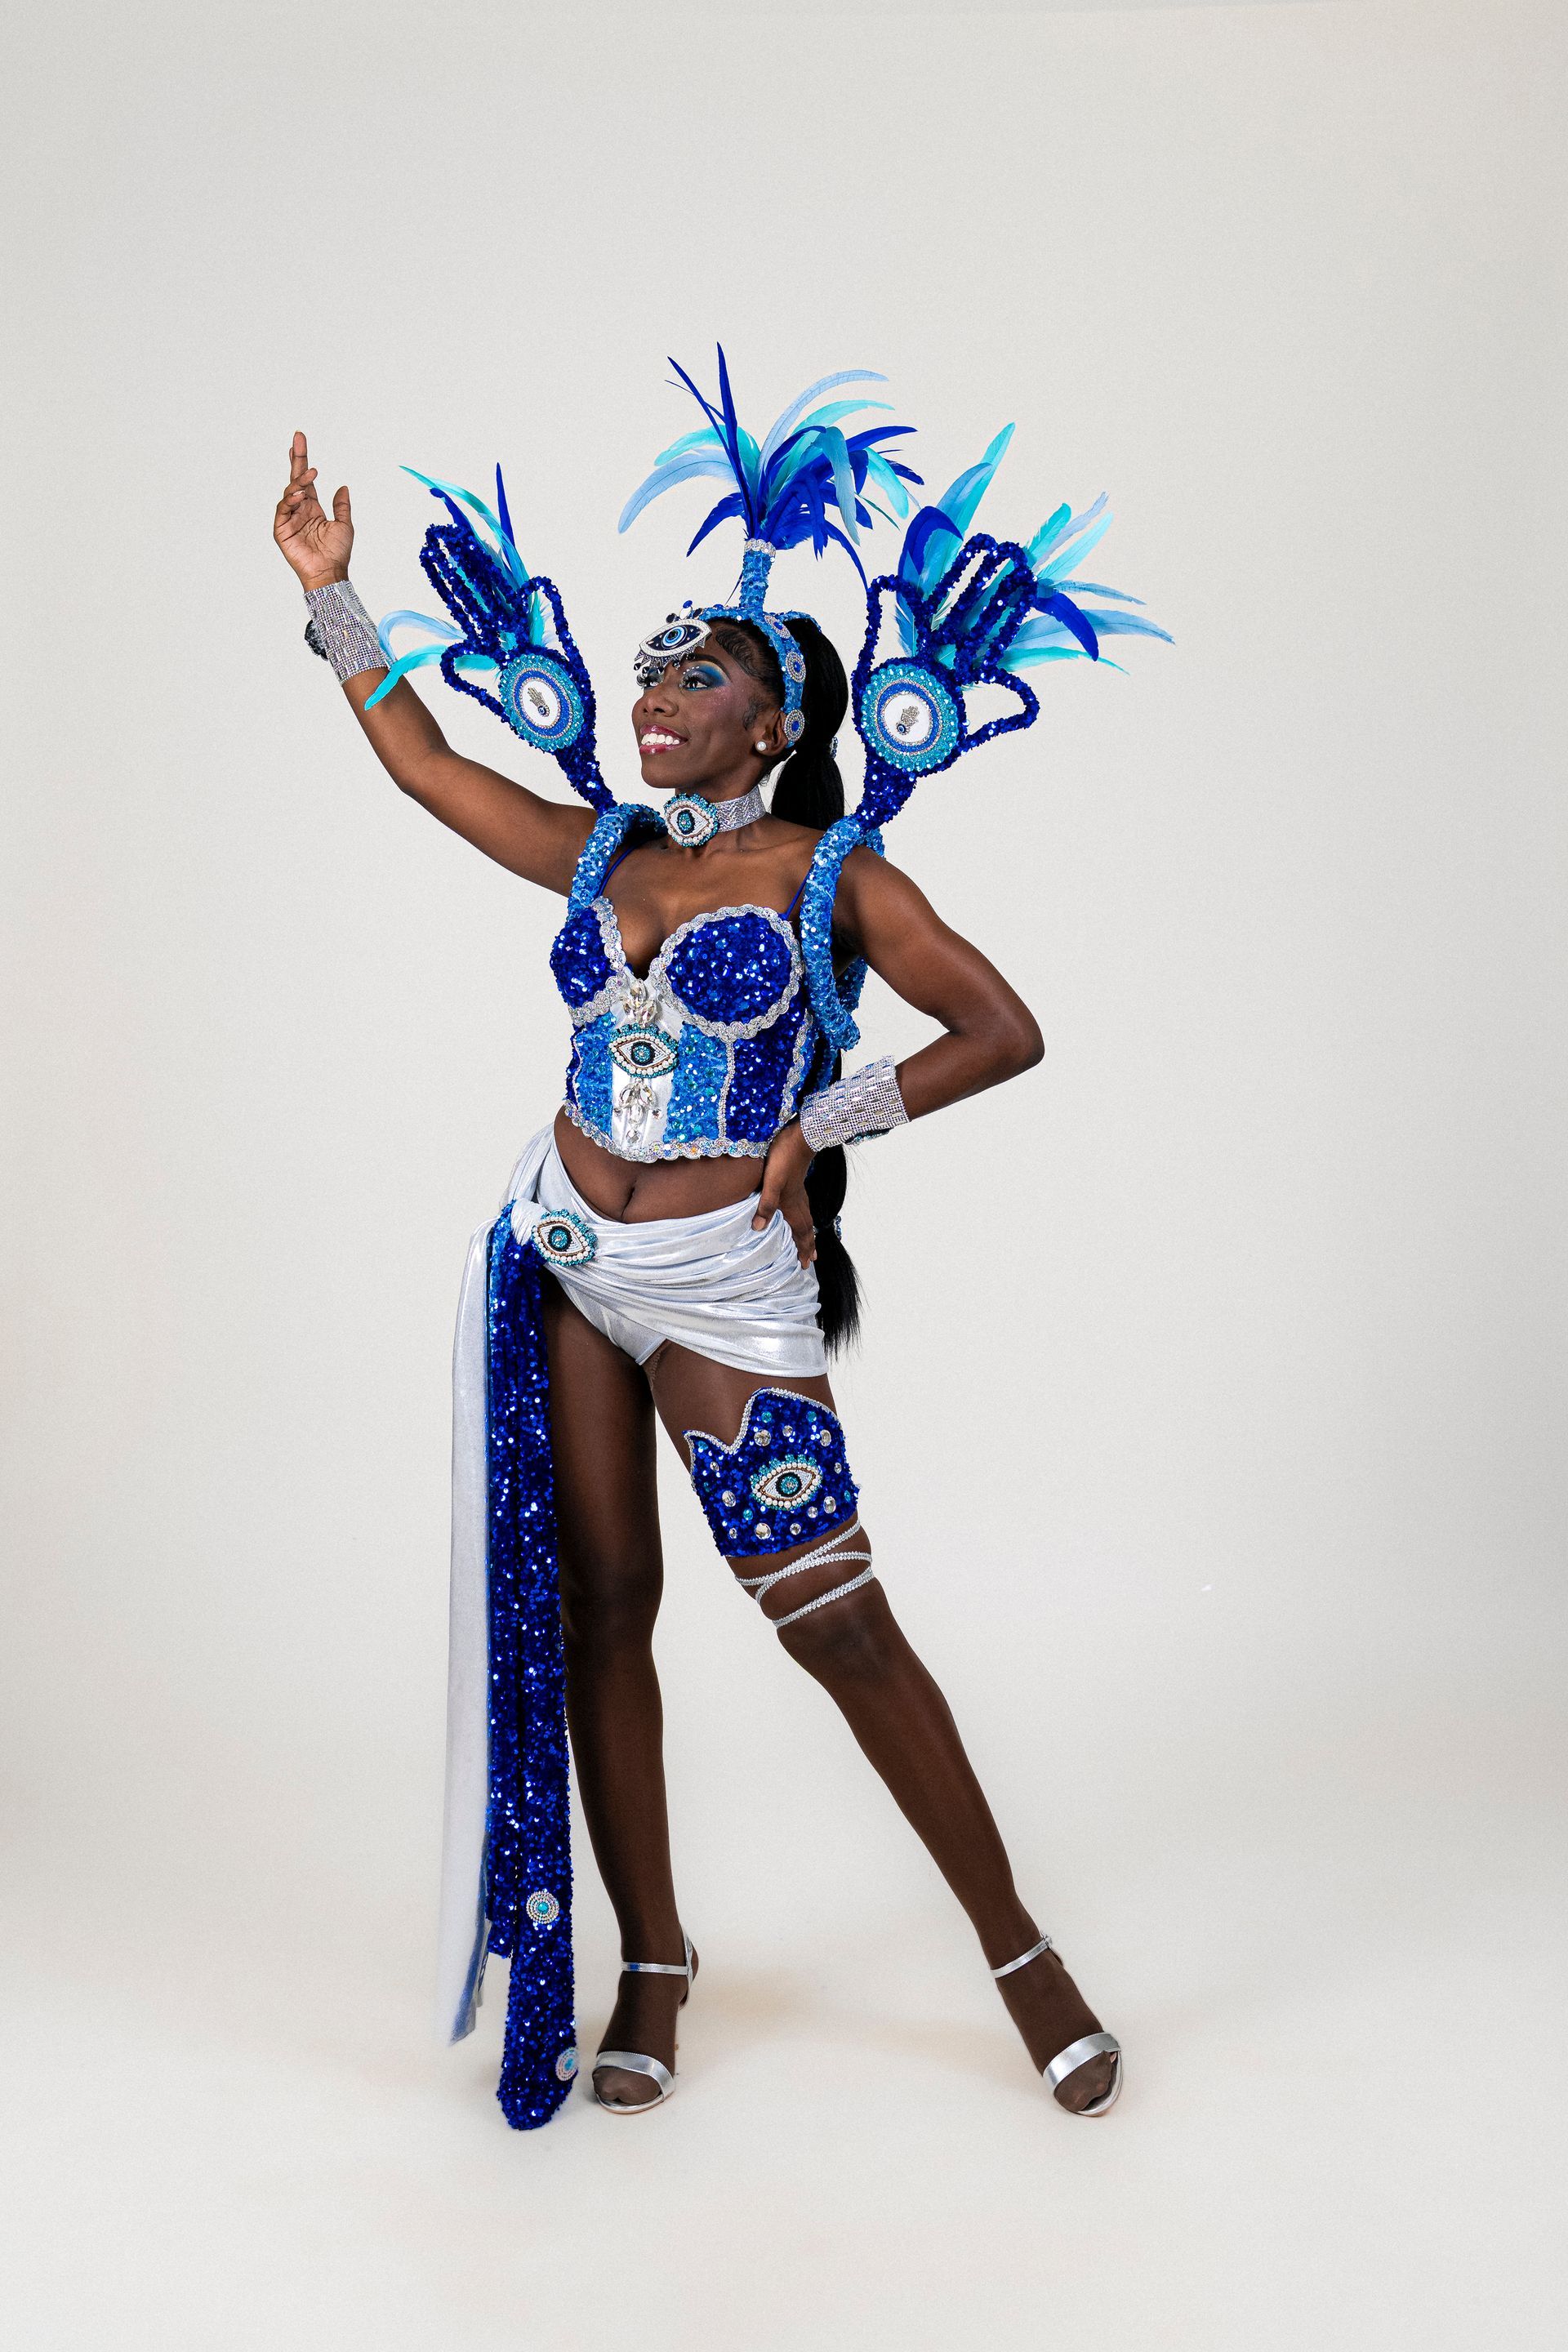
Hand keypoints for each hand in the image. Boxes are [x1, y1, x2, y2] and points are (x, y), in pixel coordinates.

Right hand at [274, 430, 352, 586]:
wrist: (330, 572)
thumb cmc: (337, 553)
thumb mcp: (344, 525)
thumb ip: (341, 506)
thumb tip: (343, 487)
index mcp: (312, 508)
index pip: (305, 480)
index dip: (302, 461)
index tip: (300, 441)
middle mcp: (299, 510)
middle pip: (295, 479)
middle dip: (296, 458)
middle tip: (298, 438)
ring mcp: (289, 519)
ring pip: (289, 492)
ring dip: (299, 481)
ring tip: (312, 474)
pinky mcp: (281, 530)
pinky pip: (283, 509)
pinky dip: (290, 500)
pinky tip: (301, 495)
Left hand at [753, 1121, 816, 1266]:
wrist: (800, 1137)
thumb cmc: (784, 1159)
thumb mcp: (772, 1182)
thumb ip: (766, 1205)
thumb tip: (758, 1229)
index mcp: (792, 1205)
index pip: (800, 1232)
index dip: (803, 1249)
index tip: (805, 1264)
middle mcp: (799, 1201)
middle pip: (807, 1228)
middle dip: (808, 1245)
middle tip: (811, 1259)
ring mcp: (800, 1192)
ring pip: (806, 1217)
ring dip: (807, 1232)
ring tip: (809, 1241)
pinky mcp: (797, 1182)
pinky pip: (804, 1207)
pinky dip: (804, 1217)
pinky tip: (799, 1212)